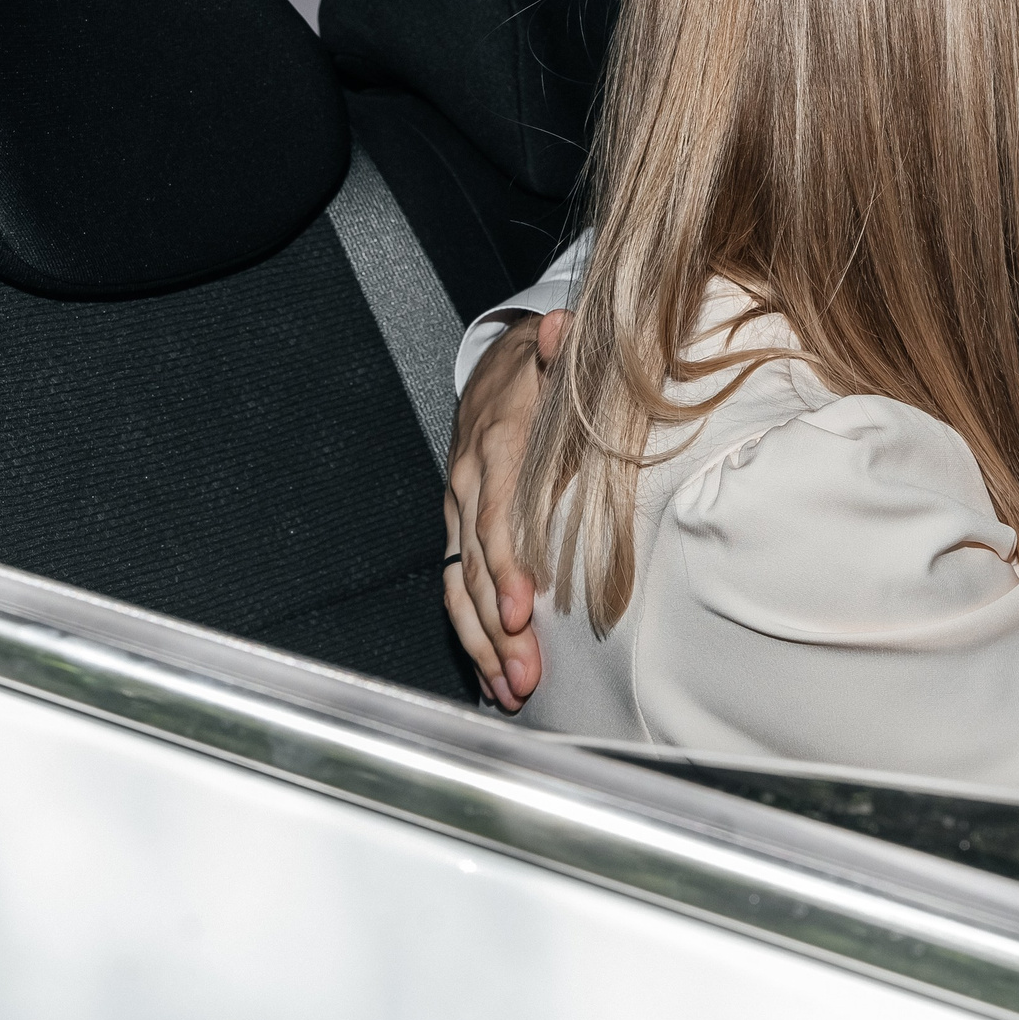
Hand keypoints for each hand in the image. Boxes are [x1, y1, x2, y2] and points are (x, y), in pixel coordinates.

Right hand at [442, 308, 565, 709]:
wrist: (497, 364)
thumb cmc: (536, 367)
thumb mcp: (550, 350)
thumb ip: (557, 348)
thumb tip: (561, 327)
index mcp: (492, 450)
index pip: (494, 518)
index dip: (504, 566)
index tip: (519, 609)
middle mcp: (466, 486)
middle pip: (473, 568)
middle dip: (496, 629)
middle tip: (525, 677)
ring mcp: (457, 511)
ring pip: (458, 587)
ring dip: (484, 644)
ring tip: (510, 692)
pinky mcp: (459, 529)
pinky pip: (457, 586)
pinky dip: (473, 632)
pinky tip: (493, 674)